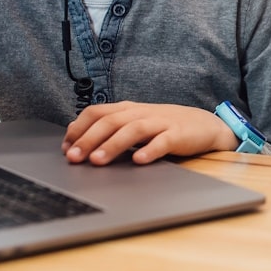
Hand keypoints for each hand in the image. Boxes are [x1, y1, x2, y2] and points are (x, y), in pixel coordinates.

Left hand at [61, 102, 238, 165]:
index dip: (79, 128)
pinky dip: (150, 150)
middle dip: (89, 139)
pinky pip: (163, 142)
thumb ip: (111, 127)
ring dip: (113, 145)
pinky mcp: (178, 135)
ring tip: (97, 161)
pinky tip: (139, 161)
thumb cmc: (166, 126)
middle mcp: (141, 113)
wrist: (205, 126)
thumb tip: (76, 137)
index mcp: (128, 109)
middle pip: (110, 121)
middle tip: (74, 157)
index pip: (97, 112)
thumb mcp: (136, 123)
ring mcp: (160, 123)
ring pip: (132, 130)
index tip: (65, 147)